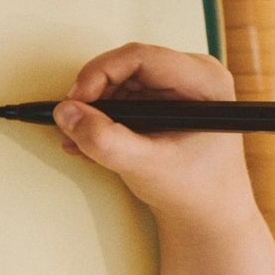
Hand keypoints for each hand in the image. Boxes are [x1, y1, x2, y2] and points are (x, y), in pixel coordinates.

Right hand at [53, 43, 256, 233]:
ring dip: (92, 109)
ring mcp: (177, 89)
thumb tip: (67, 113)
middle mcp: (193, 77)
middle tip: (74, 122)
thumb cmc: (197, 191)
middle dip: (93, 95)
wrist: (207, 216)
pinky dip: (100, 117)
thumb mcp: (146, 167)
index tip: (75, 100)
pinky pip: (119, 96)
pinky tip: (90, 141)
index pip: (140, 58)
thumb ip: (105, 140)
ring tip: (80, 139)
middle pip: (125, 67)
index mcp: (205, 83)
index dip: (99, 74)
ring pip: (117, 82)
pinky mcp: (161, 102)